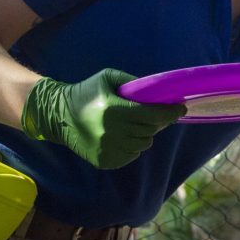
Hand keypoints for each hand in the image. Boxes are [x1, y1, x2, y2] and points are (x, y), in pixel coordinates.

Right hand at [21, 68, 185, 168]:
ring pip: (143, 144)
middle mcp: (112, 132)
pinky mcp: (105, 161)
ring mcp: (108, 149)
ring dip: (143, 134)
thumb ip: (133, 83)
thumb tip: (158, 92)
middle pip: (150, 131)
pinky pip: (131, 155)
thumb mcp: (108, 78)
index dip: (170, 113)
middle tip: (153, 114)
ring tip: (131, 125)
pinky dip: (132, 146)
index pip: (151, 115)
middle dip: (156, 122)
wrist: (59, 115)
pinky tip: (121, 136)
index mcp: (113, 110)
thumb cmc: (87, 92)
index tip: (180, 109)